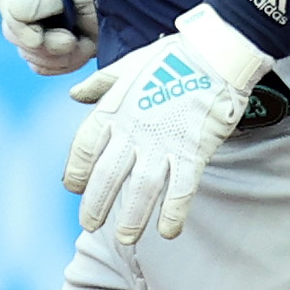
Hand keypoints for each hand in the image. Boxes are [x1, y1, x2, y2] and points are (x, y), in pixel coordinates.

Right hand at [0, 0, 98, 74]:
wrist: (140, 6)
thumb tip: (14, 14)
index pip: (8, 3)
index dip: (19, 25)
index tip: (38, 38)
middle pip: (14, 32)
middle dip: (42, 44)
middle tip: (70, 43)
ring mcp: (43, 24)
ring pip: (28, 53)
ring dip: (56, 57)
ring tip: (82, 46)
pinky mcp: (56, 46)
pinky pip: (43, 66)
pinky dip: (62, 65)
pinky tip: (85, 52)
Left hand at [64, 3, 268, 243]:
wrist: (216, 52)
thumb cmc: (171, 57)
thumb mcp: (127, 66)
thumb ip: (100, 84)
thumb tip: (75, 95)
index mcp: (115, 109)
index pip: (85, 147)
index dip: (77, 170)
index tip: (74, 187)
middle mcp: (133, 130)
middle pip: (107, 175)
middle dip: (96, 204)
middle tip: (90, 225)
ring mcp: (163, 142)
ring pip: (141, 189)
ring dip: (131, 217)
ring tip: (125, 238)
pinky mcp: (193, 151)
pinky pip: (181, 189)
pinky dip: (173, 213)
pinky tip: (168, 231)